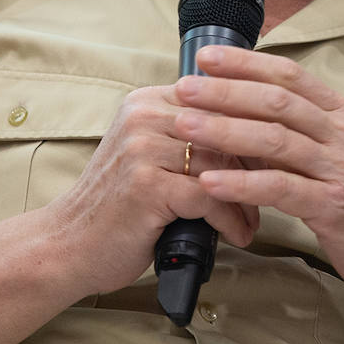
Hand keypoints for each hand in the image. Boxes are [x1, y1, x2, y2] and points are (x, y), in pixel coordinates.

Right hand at [45, 84, 259, 296]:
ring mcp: (142, 148)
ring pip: (220, 163)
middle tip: (272, 189)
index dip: (251, 130)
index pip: (216, 100)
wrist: (70, 243)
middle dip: (255, 163)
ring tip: (253, 217)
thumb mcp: (146, 155)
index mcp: (145, 102)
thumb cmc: (117, 205)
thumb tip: (251, 140)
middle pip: (224, 129)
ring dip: (246, 196)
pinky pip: (209, 196)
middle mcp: (142, 116)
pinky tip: (237, 234)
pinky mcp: (146, 184)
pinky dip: (230, 219)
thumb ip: (185, 138)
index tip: (273, 157)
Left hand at [170, 46, 343, 328]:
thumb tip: (244, 112)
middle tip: (183, 88)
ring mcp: (340, 169)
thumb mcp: (338, 156)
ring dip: (224, 131)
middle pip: (276, 101)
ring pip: (274, 140)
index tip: (206, 57)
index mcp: (342, 115)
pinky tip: (209, 182)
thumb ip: (300, 132)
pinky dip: (241, 184)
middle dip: (225, 92)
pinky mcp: (334, 206)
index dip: (245, 63)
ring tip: (184, 127)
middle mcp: (343, 134)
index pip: (289, 75)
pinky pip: (280, 188)